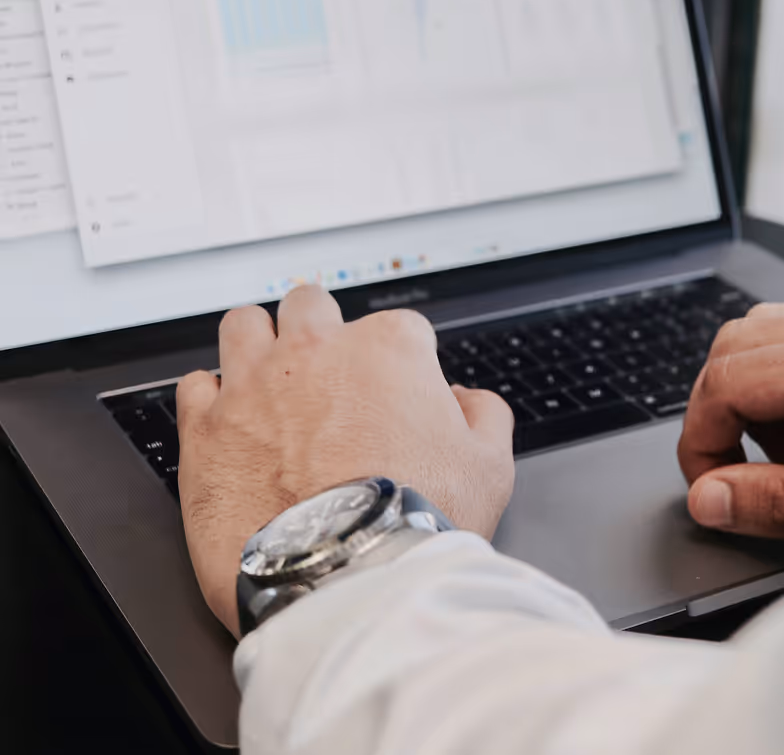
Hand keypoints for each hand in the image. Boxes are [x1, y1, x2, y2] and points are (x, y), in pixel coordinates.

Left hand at [177, 286, 513, 636]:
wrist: (346, 576)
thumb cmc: (417, 521)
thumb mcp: (490, 466)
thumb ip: (484, 414)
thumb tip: (466, 400)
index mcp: (388, 348)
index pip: (398, 328)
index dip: (402, 364)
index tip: (399, 397)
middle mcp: (317, 351)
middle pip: (311, 305)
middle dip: (322, 332)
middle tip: (329, 376)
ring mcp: (255, 384)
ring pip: (245, 324)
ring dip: (259, 344)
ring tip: (269, 380)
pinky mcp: (206, 428)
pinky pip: (195, 385)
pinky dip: (212, 399)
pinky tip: (232, 424)